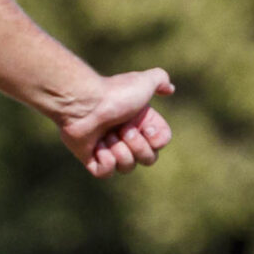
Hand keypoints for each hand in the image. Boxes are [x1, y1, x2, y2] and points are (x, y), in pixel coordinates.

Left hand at [60, 69, 174, 176]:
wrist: (84, 103)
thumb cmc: (115, 93)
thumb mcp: (145, 81)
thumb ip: (160, 80)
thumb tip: (169, 89)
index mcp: (141, 124)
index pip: (160, 144)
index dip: (155, 140)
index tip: (144, 127)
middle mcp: (127, 137)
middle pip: (148, 159)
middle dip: (137, 145)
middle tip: (122, 129)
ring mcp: (109, 149)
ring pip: (127, 167)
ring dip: (119, 151)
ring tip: (106, 135)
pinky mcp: (91, 159)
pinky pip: (105, 173)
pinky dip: (104, 161)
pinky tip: (96, 146)